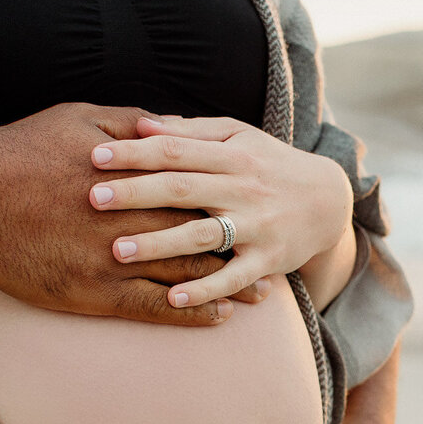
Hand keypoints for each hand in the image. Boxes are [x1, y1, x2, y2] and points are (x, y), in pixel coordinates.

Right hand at [0, 103, 264, 325]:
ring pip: (190, 275)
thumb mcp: (82, 119)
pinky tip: (218, 316)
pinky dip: (192, 311)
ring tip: (262, 295)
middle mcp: (137, 219)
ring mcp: (119, 260)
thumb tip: (171, 126)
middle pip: (208, 235)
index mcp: (140, 178)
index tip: (263, 211)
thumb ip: (133, 124)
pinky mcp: (97, 293)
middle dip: (246, 249)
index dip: (237, 205)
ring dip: (230, 285)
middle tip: (280, 258)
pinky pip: (157, 308)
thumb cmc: (24, 150)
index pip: (203, 192)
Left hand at [87, 115, 353, 308]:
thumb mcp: (239, 138)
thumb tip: (141, 125)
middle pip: (183, 188)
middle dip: (136, 193)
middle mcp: (244, 188)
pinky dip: (205, 290)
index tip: (93, 158)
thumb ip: (191, 133)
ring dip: (160, 244)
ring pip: (203, 235)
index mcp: (232, 155)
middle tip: (92, 198)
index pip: (176, 151)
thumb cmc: (271, 164)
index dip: (135, 153)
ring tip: (118, 251)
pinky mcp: (269, 260)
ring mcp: (257, 226)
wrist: (329, 200)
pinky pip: (234, 277)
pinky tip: (173, 298)